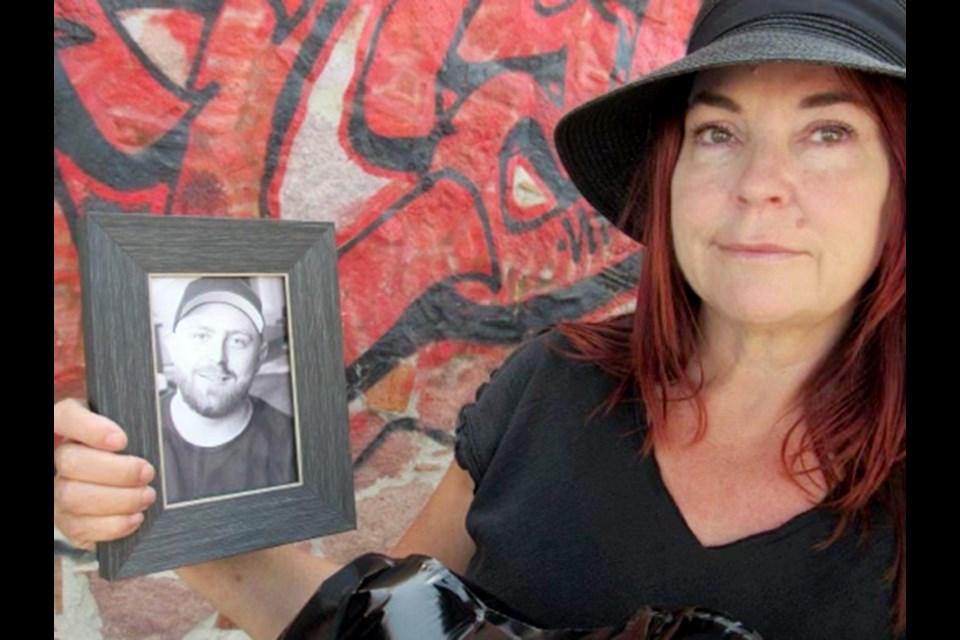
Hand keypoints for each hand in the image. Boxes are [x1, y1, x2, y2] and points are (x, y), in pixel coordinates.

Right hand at [53, 399, 156, 548]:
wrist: (127, 486)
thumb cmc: (134, 450)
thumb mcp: (136, 430)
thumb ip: (140, 425)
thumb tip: (166, 424)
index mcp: (72, 425)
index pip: (66, 417)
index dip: (90, 429)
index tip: (122, 440)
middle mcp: (60, 456)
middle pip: (72, 461)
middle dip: (117, 471)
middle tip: (147, 473)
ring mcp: (58, 490)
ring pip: (74, 496)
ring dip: (119, 500)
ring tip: (146, 496)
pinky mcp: (66, 520)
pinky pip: (80, 526)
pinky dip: (113, 524)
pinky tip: (135, 517)